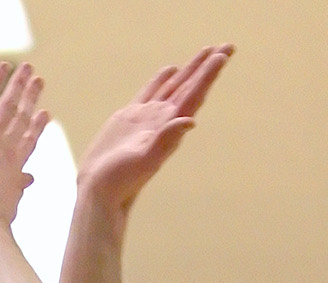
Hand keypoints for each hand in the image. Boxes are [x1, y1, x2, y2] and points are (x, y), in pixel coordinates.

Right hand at [76, 45, 232, 219]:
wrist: (99, 191)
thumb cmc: (121, 181)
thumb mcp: (145, 161)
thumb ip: (166, 140)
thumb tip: (190, 121)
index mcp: (168, 126)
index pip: (193, 93)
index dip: (209, 74)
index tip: (224, 54)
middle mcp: (162, 119)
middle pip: (189, 86)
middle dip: (207, 67)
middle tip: (228, 46)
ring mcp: (147, 117)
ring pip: (173, 86)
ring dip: (190, 70)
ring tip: (206, 53)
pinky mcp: (130, 118)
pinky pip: (150, 92)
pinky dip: (162, 79)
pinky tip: (170, 70)